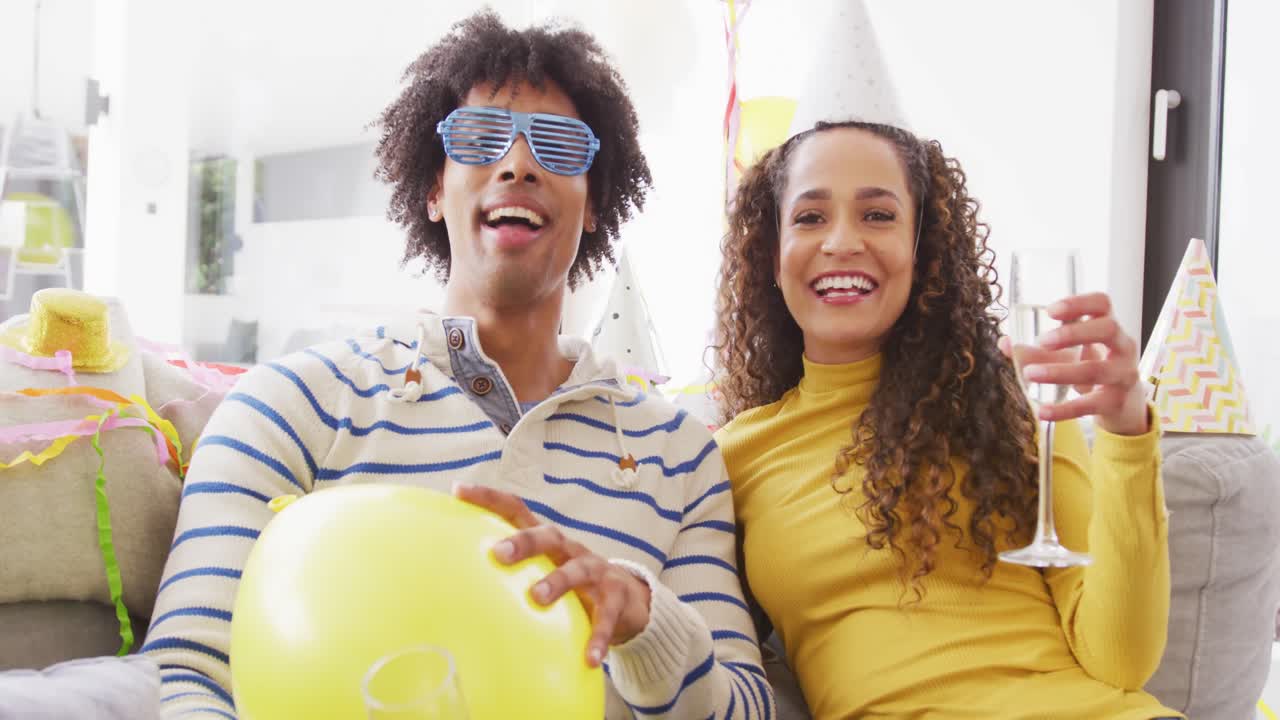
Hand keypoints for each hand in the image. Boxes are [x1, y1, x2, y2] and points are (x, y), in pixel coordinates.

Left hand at [452, 482, 651, 666]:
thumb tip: (452, 591)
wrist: (630, 601)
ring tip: (538, 598)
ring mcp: (596, 571)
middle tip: (498, 553)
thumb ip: (512, 575)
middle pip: (548, 536)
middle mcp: (571, 550)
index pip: (516, 511)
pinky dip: (597, 636)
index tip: (458, 490)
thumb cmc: (572, 586)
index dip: (489, 498)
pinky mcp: (616, 598)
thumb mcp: (545, 572)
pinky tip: (589, 657)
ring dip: (557, 582)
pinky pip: (606, 617)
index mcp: (548, 542)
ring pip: (577, 570)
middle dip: (524, 541)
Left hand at [999, 292, 1149, 435]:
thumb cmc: (1090, 367)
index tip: (1050, 311)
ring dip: (1060, 372)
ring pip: (1095, 370)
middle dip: (1073, 333)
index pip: (1102, 303)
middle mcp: (1122, 347)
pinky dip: (1064, 409)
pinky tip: (1042, 411)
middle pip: (1108, 329)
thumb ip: (1037, 349)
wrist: (1122, 404)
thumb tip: (1004, 343)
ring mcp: (1123, 374)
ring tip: (1029, 373)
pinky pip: (1090, 405)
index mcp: (1108, 327)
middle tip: (1042, 341)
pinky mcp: (1116, 401)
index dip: (1079, 303)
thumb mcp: (1067, 355)